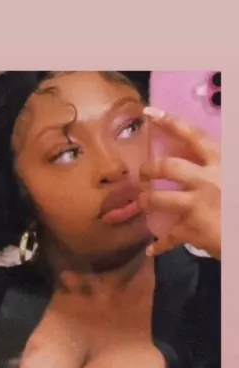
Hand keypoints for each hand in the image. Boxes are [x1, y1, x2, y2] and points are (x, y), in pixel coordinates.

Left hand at [139, 108, 220, 259]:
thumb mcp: (233, 173)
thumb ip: (218, 166)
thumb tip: (200, 164)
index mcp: (221, 161)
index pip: (193, 135)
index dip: (170, 122)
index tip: (151, 113)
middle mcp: (207, 178)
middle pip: (167, 167)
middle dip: (149, 169)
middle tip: (143, 173)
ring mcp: (197, 204)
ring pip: (158, 199)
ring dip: (146, 201)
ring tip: (142, 203)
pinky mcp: (192, 228)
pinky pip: (169, 237)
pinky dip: (160, 245)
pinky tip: (153, 249)